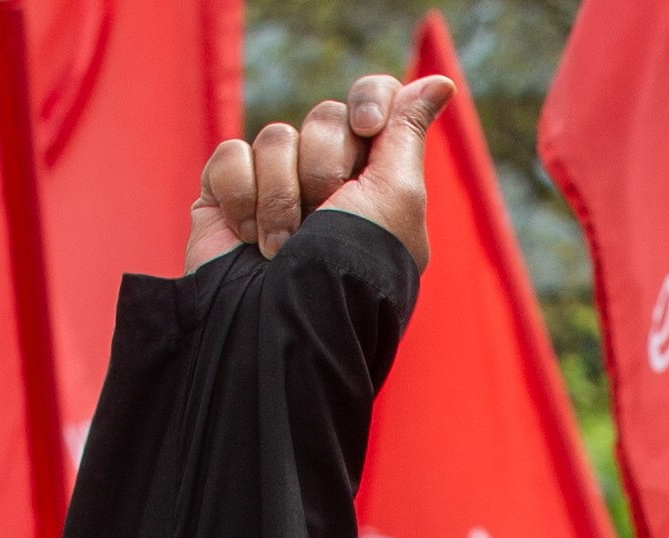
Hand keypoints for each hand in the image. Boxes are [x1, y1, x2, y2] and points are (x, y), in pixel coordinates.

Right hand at [187, 75, 451, 273]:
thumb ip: (407, 133)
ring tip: (284, 248)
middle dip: (325, 167)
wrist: (283, 324)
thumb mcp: (396, 199)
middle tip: (326, 218)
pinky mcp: (228, 196)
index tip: (367, 127)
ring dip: (282, 196)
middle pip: (326, 116)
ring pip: (276, 136)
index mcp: (378, 180)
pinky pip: (231, 156)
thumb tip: (440, 83)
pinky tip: (249, 240)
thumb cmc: (351, 271)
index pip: (375, 101)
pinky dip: (241, 197)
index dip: (369, 100)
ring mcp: (277, 187)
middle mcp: (330, 181)